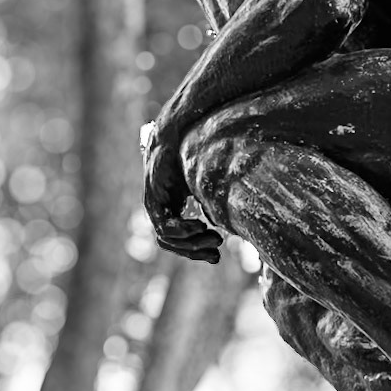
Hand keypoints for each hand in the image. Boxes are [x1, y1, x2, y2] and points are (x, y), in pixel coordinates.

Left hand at [141, 123, 222, 263]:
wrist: (174, 133)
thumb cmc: (191, 154)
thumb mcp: (206, 184)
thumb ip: (213, 202)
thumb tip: (237, 216)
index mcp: (172, 210)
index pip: (182, 241)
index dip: (198, 252)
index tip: (218, 256)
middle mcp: (160, 212)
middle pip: (174, 244)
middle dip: (196, 252)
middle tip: (218, 252)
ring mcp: (155, 208)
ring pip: (168, 239)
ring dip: (192, 244)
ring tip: (215, 239)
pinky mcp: (153, 201)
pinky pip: (165, 226)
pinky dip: (183, 230)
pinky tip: (200, 226)